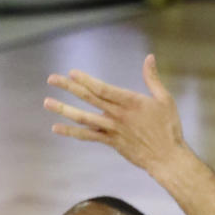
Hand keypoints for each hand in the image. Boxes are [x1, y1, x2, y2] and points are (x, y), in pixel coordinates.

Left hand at [44, 54, 185, 176]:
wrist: (166, 157)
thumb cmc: (168, 127)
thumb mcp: (164, 99)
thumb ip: (152, 78)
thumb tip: (149, 57)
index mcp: (130, 102)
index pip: (103, 88)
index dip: (86, 80)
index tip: (72, 73)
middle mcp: (118, 115)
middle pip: (89, 98)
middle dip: (69, 87)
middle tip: (52, 79)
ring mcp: (112, 130)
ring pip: (83, 118)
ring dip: (64, 109)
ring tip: (47, 102)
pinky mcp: (110, 142)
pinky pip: (87, 136)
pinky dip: (71, 132)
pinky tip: (56, 127)